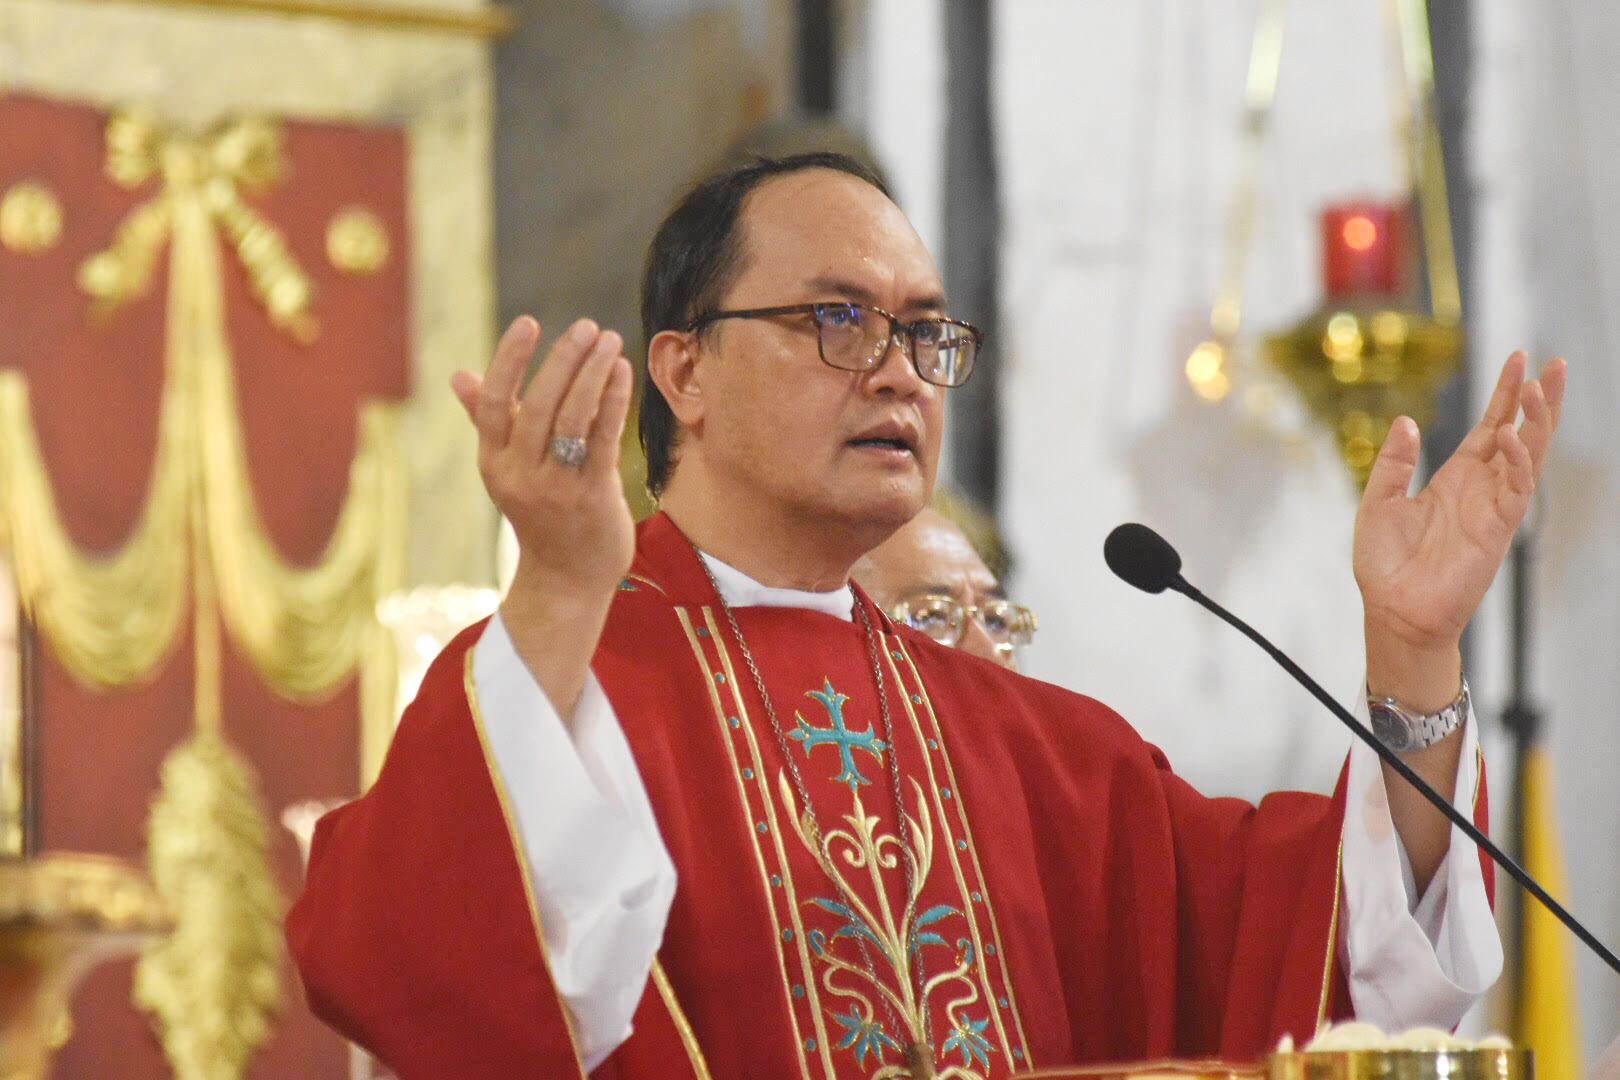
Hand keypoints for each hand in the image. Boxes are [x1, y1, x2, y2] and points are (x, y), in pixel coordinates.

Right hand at [451, 316, 635, 715]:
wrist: (566, 580)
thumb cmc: (542, 515)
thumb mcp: (508, 470)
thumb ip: (488, 420)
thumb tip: (459, 375)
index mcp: (494, 462)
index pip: (495, 403)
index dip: (509, 360)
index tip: (527, 323)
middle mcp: (520, 474)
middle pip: (539, 404)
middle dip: (563, 359)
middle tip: (585, 326)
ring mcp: (556, 488)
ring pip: (573, 418)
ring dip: (593, 373)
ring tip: (608, 339)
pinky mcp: (592, 496)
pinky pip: (602, 439)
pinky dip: (613, 401)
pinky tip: (622, 371)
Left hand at [1353, 351, 1565, 706]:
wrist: (1393, 611)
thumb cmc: (1386, 565)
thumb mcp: (1378, 502)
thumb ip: (1393, 463)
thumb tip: (1405, 421)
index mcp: (1455, 478)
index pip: (1488, 426)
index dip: (1503, 394)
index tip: (1518, 357)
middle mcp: (1480, 488)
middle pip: (1520, 432)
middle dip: (1538, 399)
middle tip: (1554, 362)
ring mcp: (1493, 507)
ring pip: (1527, 455)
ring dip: (1536, 421)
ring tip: (1539, 386)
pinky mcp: (1497, 529)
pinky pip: (1516, 488)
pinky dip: (1516, 460)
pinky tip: (1508, 435)